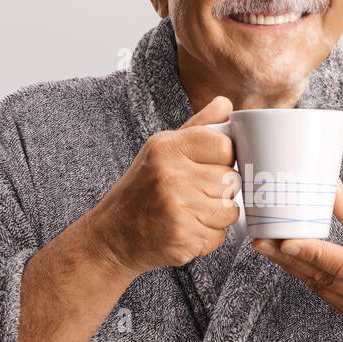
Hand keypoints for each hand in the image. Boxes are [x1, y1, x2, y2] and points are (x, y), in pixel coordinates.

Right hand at [86, 96, 239, 275]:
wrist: (111, 237)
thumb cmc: (141, 191)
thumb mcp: (161, 150)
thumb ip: (198, 127)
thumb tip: (226, 104)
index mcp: (167, 147)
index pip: (225, 145)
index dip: (225, 159)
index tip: (210, 167)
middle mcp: (172, 175)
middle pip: (231, 180)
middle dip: (220, 191)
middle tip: (193, 195)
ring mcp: (178, 208)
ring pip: (230, 210)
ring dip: (216, 216)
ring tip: (189, 213)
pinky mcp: (184, 237)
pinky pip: (219, 236)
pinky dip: (207, 237)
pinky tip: (185, 230)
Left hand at [253, 183, 342, 334]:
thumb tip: (329, 187)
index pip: (342, 264)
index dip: (312, 252)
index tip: (286, 241)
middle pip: (319, 275)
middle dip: (286, 256)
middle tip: (260, 239)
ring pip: (314, 284)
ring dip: (288, 265)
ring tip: (265, 244)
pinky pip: (318, 291)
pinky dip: (302, 273)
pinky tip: (286, 258)